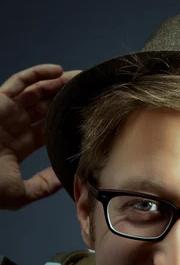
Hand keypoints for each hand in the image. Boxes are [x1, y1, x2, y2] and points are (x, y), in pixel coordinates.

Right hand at [0, 64, 80, 209]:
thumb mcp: (21, 193)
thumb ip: (43, 186)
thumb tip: (63, 179)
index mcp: (17, 146)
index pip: (46, 131)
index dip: (63, 123)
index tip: (84, 118)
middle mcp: (13, 126)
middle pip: (44, 108)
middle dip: (64, 100)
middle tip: (86, 92)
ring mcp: (6, 112)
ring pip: (36, 92)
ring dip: (57, 83)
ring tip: (79, 79)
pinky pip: (20, 81)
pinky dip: (38, 74)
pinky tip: (58, 72)